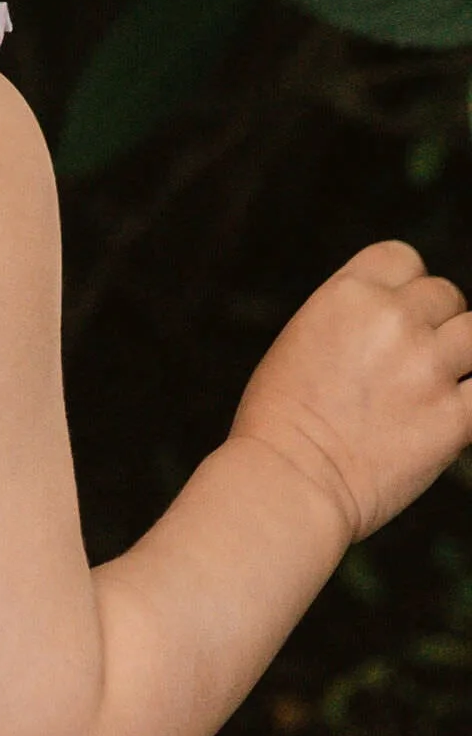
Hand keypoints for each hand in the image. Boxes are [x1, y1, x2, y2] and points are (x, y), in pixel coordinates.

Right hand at [229, 242, 471, 547]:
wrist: (292, 477)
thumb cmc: (281, 418)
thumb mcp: (304, 336)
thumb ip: (351, 318)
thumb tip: (389, 322)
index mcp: (349, 292)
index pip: (404, 258)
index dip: (407, 285)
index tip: (403, 314)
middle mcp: (393, 319)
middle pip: (446, 295)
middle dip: (437, 323)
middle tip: (421, 359)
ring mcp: (428, 367)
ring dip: (462, 355)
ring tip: (444, 381)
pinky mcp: (454, 419)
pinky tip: (456, 412)